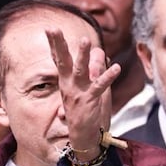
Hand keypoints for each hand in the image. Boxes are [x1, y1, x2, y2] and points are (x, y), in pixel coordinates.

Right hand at [49, 28, 118, 152]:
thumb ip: (94, 69)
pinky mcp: (89, 100)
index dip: (54, 44)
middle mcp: (69, 85)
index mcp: (66, 82)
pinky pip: (99, 86)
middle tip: (53, 29)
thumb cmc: (84, 111)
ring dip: (82, 55)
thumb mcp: (87, 87)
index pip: (59, 59)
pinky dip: (108, 77)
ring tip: (84, 40)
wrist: (83, 137)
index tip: (49, 28)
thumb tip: (100, 52)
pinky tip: (116, 67)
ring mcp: (78, 92)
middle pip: (63, 61)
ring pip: (80, 70)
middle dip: (58, 44)